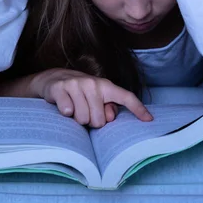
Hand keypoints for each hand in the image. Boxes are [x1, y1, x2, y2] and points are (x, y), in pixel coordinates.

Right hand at [29, 68, 152, 127]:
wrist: (53, 80)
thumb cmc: (80, 93)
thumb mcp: (96, 98)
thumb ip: (107, 108)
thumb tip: (111, 117)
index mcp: (106, 86)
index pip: (126, 97)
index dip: (138, 109)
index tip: (149, 120)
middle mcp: (93, 83)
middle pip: (99, 121)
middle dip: (91, 122)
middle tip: (85, 112)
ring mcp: (76, 84)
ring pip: (83, 119)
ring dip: (77, 120)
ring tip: (74, 108)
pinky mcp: (60, 88)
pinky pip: (68, 112)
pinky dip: (66, 114)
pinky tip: (64, 106)